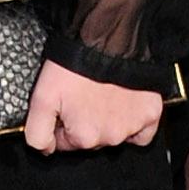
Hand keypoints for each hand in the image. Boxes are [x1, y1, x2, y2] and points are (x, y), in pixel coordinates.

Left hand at [22, 59, 166, 152]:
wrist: (108, 40)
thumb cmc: (74, 66)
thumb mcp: (41, 97)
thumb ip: (37, 132)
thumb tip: (45, 150)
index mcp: (84, 137)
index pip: (66, 142)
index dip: (62, 123)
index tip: (64, 104)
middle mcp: (110, 137)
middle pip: (92, 138)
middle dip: (85, 120)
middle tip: (82, 95)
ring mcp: (133, 126)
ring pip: (115, 133)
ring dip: (108, 119)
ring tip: (102, 93)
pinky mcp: (151, 113)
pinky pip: (143, 132)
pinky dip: (134, 122)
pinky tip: (125, 106)